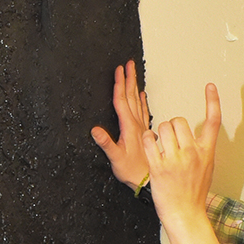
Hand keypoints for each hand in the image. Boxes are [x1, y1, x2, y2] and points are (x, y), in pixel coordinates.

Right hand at [91, 60, 151, 191]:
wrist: (147, 180)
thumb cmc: (132, 171)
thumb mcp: (116, 158)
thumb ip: (107, 144)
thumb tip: (95, 130)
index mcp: (129, 126)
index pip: (122, 100)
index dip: (120, 84)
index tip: (119, 70)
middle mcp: (136, 124)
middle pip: (131, 96)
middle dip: (129, 78)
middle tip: (128, 63)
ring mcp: (141, 127)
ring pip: (137, 101)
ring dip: (134, 85)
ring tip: (133, 73)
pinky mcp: (143, 132)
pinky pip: (142, 110)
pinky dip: (141, 100)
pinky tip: (141, 95)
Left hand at [142, 83, 222, 243]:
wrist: (185, 213)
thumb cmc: (194, 192)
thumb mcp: (206, 167)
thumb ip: (201, 149)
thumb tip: (195, 136)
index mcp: (206, 152)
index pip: (213, 122)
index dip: (213, 102)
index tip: (210, 86)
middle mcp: (192, 153)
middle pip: (178, 121)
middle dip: (170, 126)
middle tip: (169, 140)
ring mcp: (176, 159)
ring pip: (162, 128)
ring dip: (157, 133)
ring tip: (159, 146)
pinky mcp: (159, 166)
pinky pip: (149, 140)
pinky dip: (147, 141)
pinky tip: (150, 148)